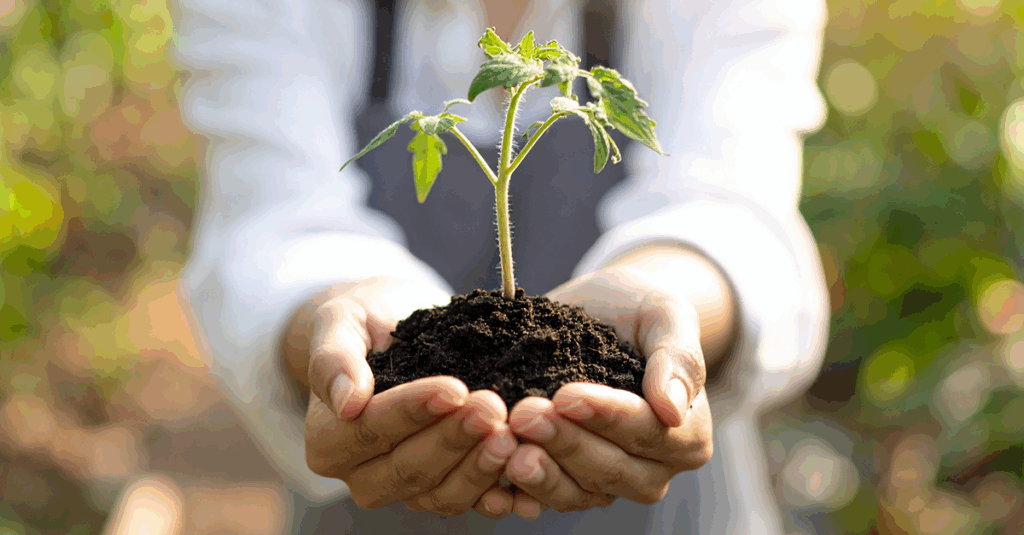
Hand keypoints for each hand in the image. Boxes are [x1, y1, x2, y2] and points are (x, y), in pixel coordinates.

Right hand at [303, 276, 518, 516]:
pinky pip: (472, 500)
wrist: (392, 332)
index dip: (413, 411)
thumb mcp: (340, 323)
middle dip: (455, 438)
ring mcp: (405, 490)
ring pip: (442, 493)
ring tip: (511, 434)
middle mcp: (362, 476)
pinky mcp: (443, 489)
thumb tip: (347, 402)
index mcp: (328, 442)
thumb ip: (333, 359)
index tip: (454, 388)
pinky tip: (528, 468)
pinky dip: (502, 491)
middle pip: (409, 467)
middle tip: (493, 408)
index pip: (370, 430)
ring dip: (480, 467)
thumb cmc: (363, 322)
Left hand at [503, 263, 717, 511]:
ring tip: (506, 445)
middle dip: (565, 443)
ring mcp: (607, 483)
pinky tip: (494, 477)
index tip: (567, 395)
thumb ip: (678, 357)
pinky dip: (519, 493)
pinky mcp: (567, 484)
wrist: (598, 313)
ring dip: (539, 473)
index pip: (649, 433)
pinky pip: (544, 500)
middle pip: (611, 469)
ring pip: (577, 493)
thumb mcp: (664, 314)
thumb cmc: (637, 310)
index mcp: (687, 434)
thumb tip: (673, 411)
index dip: (607, 417)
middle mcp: (652, 469)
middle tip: (524, 414)